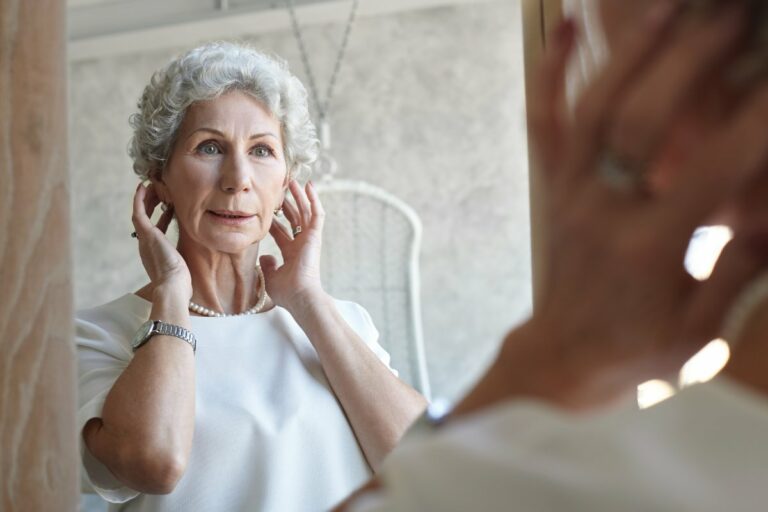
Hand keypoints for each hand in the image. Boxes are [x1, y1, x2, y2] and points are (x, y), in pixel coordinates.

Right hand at [131, 182, 191, 299]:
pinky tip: (143, 187)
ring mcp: (145, 239)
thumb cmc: (181, 283)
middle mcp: (146, 245)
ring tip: (152, 186)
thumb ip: (185, 259)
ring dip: (146, 199)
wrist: (173, 286)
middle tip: (159, 192)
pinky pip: (139, 212)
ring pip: (141, 213)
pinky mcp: (146, 234)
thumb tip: (195, 257)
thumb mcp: (184, 267)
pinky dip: (139, 200)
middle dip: (152, 205)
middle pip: (146, 219)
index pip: (157, 230)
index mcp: (155, 253)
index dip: (162, 217)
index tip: (169, 207)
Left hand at [261, 180, 326, 310]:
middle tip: (280, 190)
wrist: (300, 295)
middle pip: (294, 219)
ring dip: (300, 197)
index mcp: (292, 254)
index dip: (273, 221)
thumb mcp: (271, 277)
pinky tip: (309, 186)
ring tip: (294, 181)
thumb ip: (268, 265)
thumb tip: (264, 255)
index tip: (265, 210)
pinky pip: (316, 213)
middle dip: (287, 204)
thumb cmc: (287, 292)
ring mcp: (310, 239)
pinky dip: (314, 199)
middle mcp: (302, 244)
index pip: (281, 232)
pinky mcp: (316, 235)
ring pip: (305, 212)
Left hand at [517, 2, 767, 407]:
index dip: (756, 119)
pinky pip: (544, 123)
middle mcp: (601, 206)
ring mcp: (569, 190)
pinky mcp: (553, 185)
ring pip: (593, 108)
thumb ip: (739, 267)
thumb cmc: (636, 353)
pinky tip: (567, 24)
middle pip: (644, 120)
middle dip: (695, 59)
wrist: (562, 359)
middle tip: (735, 15)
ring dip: (632, 48)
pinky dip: (550, 72)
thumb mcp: (700, 330)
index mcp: (647, 246)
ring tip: (672, 1)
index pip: (711, 168)